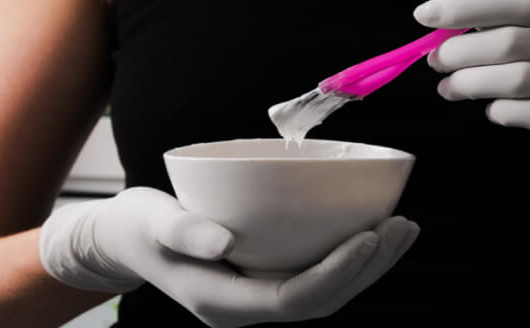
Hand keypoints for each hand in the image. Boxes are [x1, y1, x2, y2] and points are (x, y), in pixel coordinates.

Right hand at [39, 186, 418, 326]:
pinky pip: (316, 275)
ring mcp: (258, 295)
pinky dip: (348, 256)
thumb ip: (183, 232)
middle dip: (367, 269)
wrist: (126, 240)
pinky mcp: (265, 277)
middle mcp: (248, 308)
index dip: (337, 273)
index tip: (369, 235)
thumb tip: (223, 242)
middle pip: (322, 301)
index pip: (294, 300)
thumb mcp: (151, 222)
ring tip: (403, 228)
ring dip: (368, 265)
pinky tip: (371, 229)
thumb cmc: (138, 228)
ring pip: (325, 292)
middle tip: (402, 226)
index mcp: (223, 303)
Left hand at [413, 0, 529, 237]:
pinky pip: (527, 113)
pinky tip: (492, 111)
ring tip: (449, 89)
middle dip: (461, 50)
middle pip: (512, 41)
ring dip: (470, 83)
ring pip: (515, 78)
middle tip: (434, 62)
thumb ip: (506, 17)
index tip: (424, 15)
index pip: (522, 1)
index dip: (469, 7)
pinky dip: (500, 111)